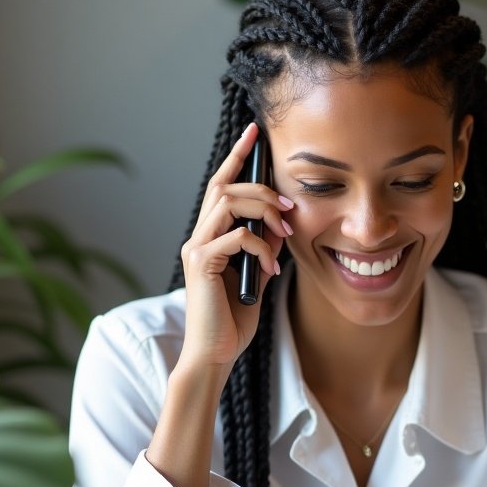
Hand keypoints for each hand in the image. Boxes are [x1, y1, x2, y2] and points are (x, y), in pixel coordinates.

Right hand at [176, 123, 292, 372]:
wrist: (216, 353)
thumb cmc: (234, 318)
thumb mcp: (257, 274)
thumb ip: (264, 247)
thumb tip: (281, 226)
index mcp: (211, 235)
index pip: (222, 185)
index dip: (238, 157)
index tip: (255, 133)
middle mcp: (199, 236)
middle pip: (225, 187)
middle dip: (259, 184)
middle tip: (289, 203)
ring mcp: (197, 249)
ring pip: (228, 204)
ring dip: (264, 212)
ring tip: (284, 234)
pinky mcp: (202, 264)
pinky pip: (235, 236)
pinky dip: (259, 247)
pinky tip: (270, 270)